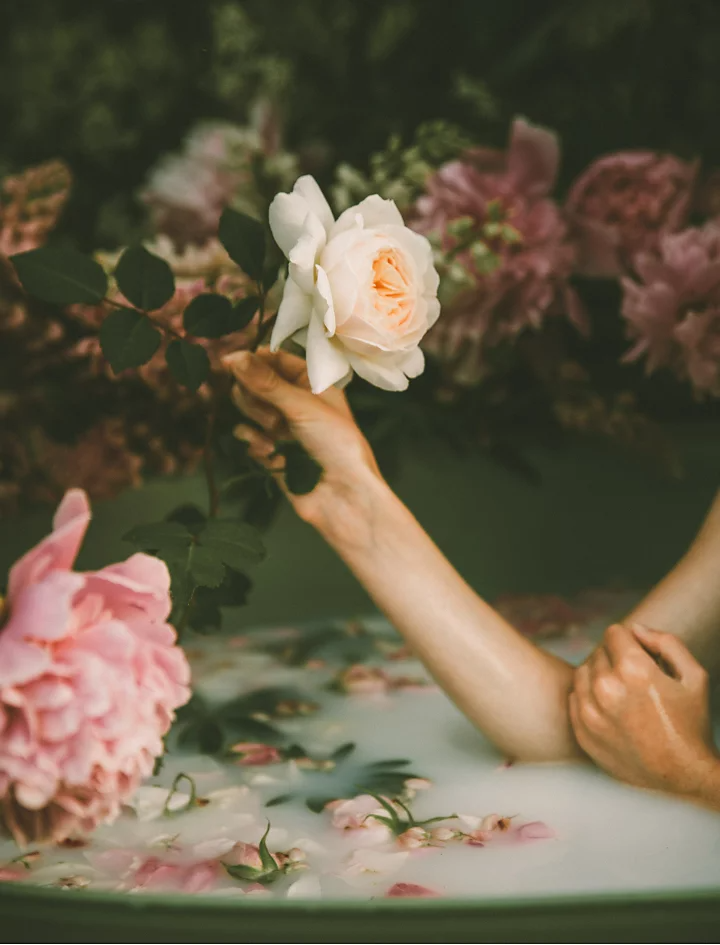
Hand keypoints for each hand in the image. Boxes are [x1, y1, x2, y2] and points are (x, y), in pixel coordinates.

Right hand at [223, 348, 384, 535]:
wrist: (342, 496)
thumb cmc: (335, 444)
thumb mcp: (302, 406)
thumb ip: (266, 382)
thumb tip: (233, 356)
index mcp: (312, 383)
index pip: (275, 359)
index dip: (253, 360)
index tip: (230, 361)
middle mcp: (296, 401)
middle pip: (255, 383)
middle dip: (257, 397)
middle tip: (272, 414)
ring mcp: (281, 426)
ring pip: (248, 408)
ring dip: (256, 420)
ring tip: (276, 436)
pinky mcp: (270, 450)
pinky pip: (246, 435)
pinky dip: (254, 443)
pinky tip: (269, 453)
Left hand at [570, 622, 718, 799]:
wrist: (683, 776)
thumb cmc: (690, 724)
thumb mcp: (694, 675)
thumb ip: (666, 642)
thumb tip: (635, 628)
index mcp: (633, 670)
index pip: (614, 633)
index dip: (629, 641)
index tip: (641, 656)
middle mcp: (606, 688)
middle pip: (599, 652)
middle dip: (615, 658)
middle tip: (635, 679)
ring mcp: (590, 712)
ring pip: (583, 673)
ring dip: (599, 675)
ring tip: (622, 693)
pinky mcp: (582, 731)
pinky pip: (574, 698)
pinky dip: (588, 697)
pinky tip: (611, 709)